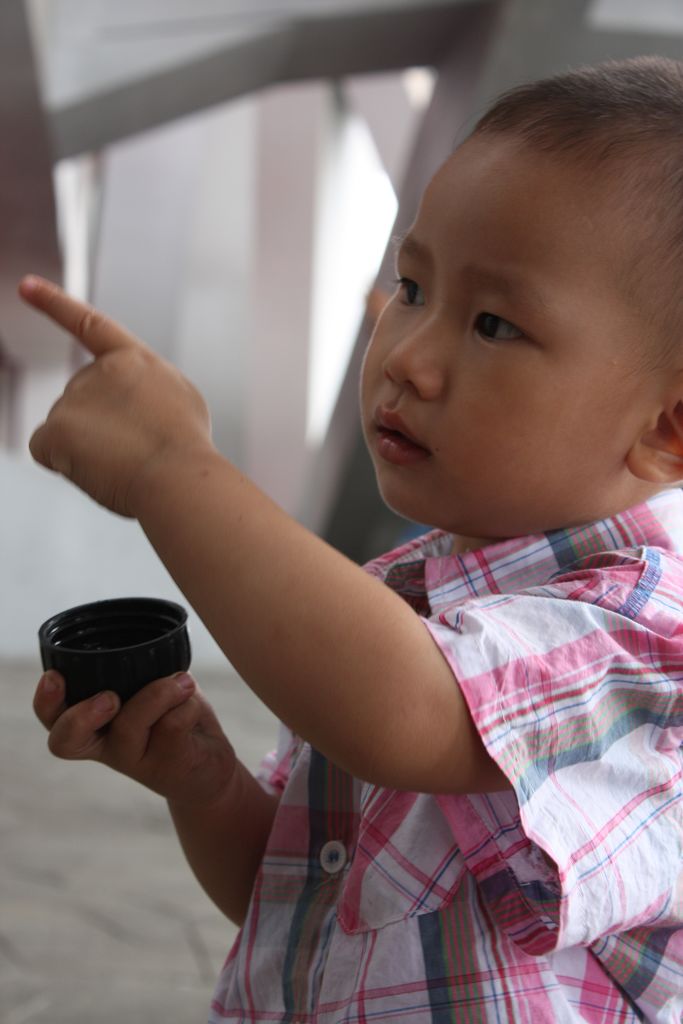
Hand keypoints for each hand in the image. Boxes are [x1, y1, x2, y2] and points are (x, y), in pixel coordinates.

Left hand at [19, 276, 212, 517]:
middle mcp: (100, 371)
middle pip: (82, 401)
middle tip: (135, 450)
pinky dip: (63, 463)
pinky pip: (45, 449)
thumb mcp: (179, 400)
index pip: (90, 325)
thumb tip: (123, 407)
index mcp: (136, 360)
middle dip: (100, 428)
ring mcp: (75, 397)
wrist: (179, 474)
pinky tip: (96, 468)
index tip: (25, 286)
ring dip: (88, 449)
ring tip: (126, 461)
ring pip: (67, 429)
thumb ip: (145, 390)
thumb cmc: (185, 448)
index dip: (54, 304)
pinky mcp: (56, 428)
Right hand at [33, 671, 237, 808]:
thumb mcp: (159, 688)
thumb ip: (147, 672)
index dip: (45, 701)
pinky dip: (187, 703)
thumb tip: (152, 655)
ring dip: (158, 694)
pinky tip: (193, 700)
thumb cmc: (179, 720)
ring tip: (183, 682)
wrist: (211, 770)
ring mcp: (133, 758)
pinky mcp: (165, 765)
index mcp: (95, 722)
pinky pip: (172, 722)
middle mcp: (107, 744)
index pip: (53, 717)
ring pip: (129, 722)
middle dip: (80, 716)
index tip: (54, 677)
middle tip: (109, 699)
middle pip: (67, 739)